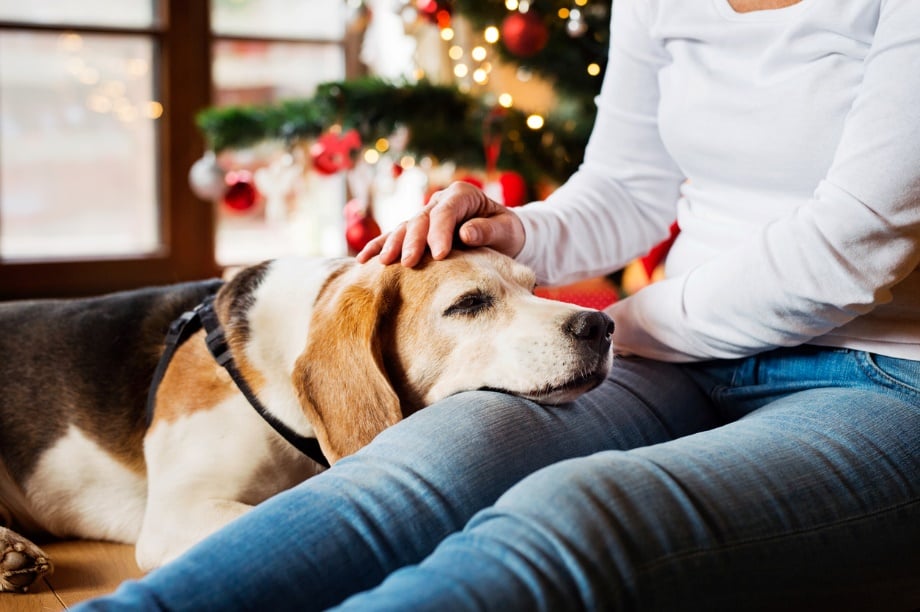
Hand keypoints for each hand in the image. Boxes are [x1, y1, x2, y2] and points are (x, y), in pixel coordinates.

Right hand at [357, 181, 525, 266]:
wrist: (502, 236)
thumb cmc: (507, 233)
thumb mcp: (507, 230)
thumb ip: (489, 231)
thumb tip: (466, 234)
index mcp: (462, 195)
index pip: (446, 212)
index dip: (440, 232)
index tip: (440, 254)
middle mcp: (440, 201)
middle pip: (421, 220)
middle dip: (413, 241)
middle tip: (408, 263)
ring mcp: (426, 216)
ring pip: (404, 228)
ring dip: (392, 245)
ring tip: (382, 263)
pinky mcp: (418, 232)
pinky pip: (395, 238)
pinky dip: (379, 247)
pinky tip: (364, 260)